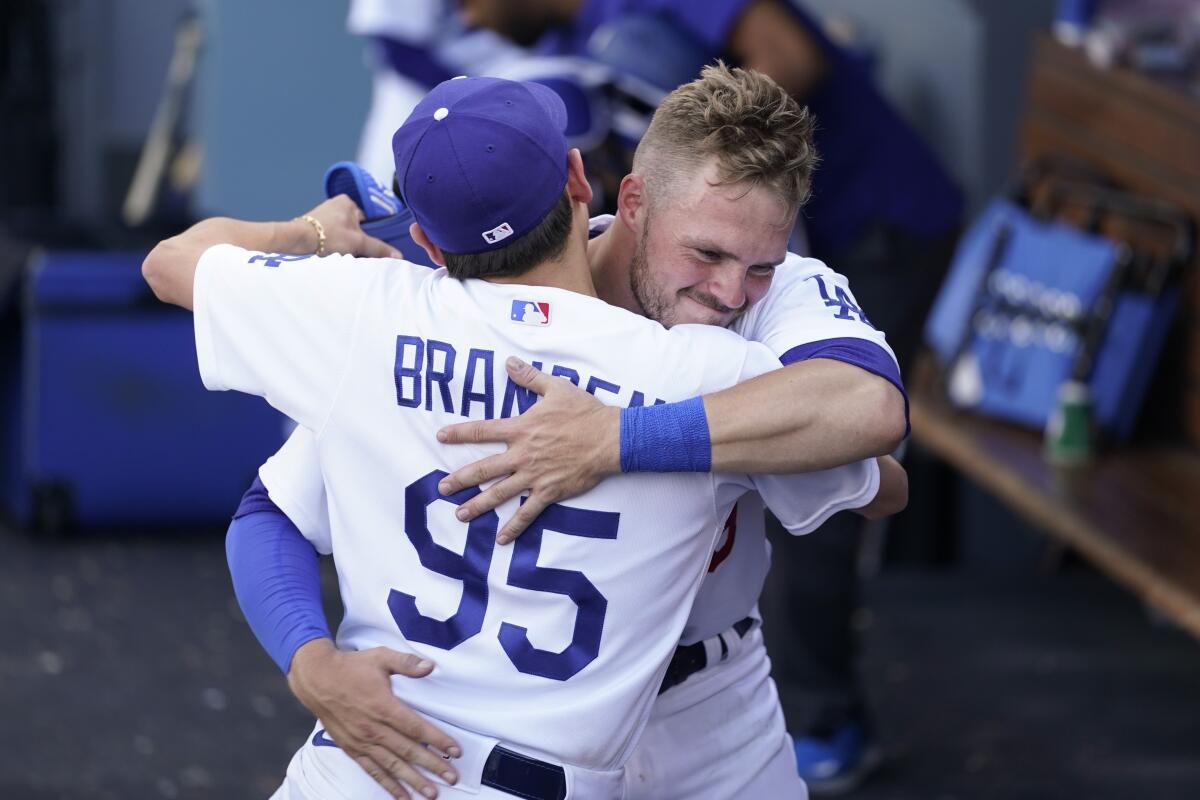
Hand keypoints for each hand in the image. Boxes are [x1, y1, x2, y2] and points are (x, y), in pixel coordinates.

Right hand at [287, 639, 460, 798]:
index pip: (416, 728)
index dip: (438, 741)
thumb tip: (429, 666)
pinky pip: (373, 770)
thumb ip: (406, 662)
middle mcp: (373, 728)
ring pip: (392, 766)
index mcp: (383, 706)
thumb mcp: (380, 657)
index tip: (455, 751)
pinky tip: (401, 796)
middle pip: (408, 751)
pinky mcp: (352, 748)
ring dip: (413, 781)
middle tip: (452, 778)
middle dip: (432, 766)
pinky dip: (388, 785)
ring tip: (431, 793)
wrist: (316, 679)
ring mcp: (362, 741)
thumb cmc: (350, 667)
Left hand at [299, 195, 400, 258]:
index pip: (367, 220)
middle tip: (353, 250)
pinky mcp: (314, 224)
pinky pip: (331, 234)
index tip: (365, 245)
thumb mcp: (358, 243)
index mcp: (347, 201)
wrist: (298, 240)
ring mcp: (323, 213)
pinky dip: (332, 243)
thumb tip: (399, 256)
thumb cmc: (328, 235)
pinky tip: (330, 250)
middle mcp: (335, 203)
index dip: (368, 234)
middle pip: (355, 227)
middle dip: (355, 239)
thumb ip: (379, 249)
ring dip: (344, 242)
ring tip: (339, 250)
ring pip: (343, 232)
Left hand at [435, 357, 620, 542]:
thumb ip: (530, 378)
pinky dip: (514, 526)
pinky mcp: (549, 492)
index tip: (441, 436)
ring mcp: (534, 476)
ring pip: (499, 493)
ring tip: (459, 514)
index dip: (459, 433)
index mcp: (521, 428)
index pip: (482, 431)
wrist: (610, 439)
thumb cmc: (584, 412)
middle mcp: (522, 454)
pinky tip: (501, 538)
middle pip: (484, 469)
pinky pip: (527, 512)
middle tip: (442, 488)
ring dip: (478, 505)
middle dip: (460, 479)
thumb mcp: (556, 388)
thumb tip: (509, 363)